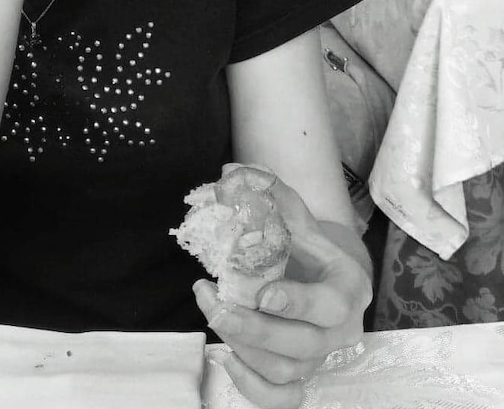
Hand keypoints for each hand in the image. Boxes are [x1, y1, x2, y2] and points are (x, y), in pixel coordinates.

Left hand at [193, 171, 371, 408]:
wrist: (326, 275)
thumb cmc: (308, 245)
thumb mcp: (296, 216)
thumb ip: (269, 193)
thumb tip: (231, 172)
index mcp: (346, 289)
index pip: (327, 306)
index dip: (296, 303)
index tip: (262, 294)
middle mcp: (340, 330)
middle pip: (302, 345)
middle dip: (254, 328)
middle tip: (216, 304)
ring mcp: (321, 357)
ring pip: (286, 369)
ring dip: (243, 346)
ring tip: (210, 310)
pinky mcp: (302, 375)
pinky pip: (282, 398)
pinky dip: (253, 387)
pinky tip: (226, 358)